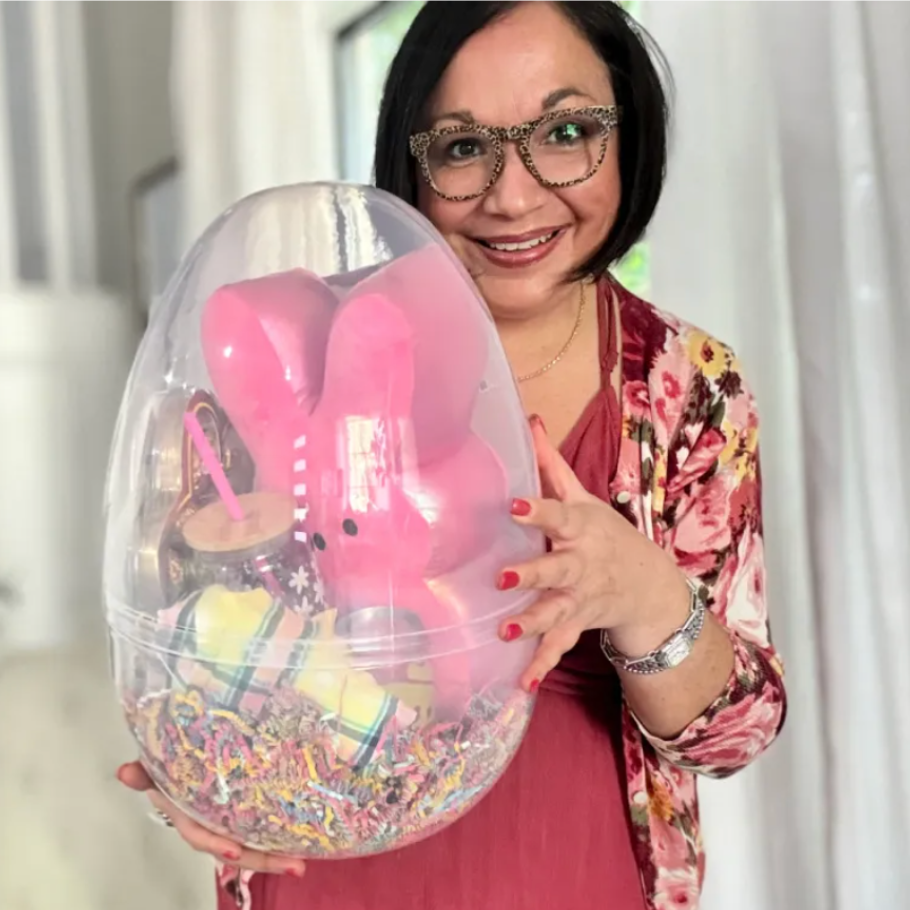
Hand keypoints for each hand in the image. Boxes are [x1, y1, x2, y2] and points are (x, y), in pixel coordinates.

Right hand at [116, 761, 306, 876]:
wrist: (180, 756)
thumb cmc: (169, 766)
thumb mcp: (155, 767)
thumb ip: (144, 772)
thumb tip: (125, 772)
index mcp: (189, 816)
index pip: (200, 835)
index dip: (216, 845)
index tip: (234, 852)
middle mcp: (210, 823)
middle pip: (235, 848)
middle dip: (263, 859)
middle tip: (294, 866)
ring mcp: (228, 820)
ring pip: (251, 842)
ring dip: (274, 854)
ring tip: (300, 863)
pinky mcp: (244, 810)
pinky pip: (259, 827)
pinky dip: (276, 836)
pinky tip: (299, 840)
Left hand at [497, 415, 689, 689]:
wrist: (650, 586)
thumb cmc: (607, 535)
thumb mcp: (586, 499)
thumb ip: (553, 466)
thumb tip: (531, 420)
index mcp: (580, 528)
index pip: (558, 514)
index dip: (537, 511)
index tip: (512, 506)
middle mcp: (581, 564)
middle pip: (557, 569)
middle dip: (532, 574)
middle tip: (503, 577)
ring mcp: (581, 599)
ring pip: (556, 611)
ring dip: (532, 622)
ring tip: (505, 631)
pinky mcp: (577, 624)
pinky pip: (559, 647)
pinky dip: (541, 665)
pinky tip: (521, 683)